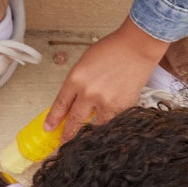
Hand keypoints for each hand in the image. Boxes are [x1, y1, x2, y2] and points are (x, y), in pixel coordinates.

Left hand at [47, 19, 167, 134]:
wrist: (138, 46)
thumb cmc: (114, 49)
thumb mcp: (85, 63)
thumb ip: (77, 83)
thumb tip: (71, 101)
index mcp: (76, 79)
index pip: (60, 105)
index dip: (53, 119)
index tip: (49, 128)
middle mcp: (88, 92)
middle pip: (74, 120)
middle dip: (67, 133)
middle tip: (64, 140)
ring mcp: (105, 101)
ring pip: (92, 125)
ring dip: (89, 129)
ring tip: (87, 132)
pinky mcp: (120, 107)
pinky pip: (110, 121)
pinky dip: (108, 120)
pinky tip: (107, 116)